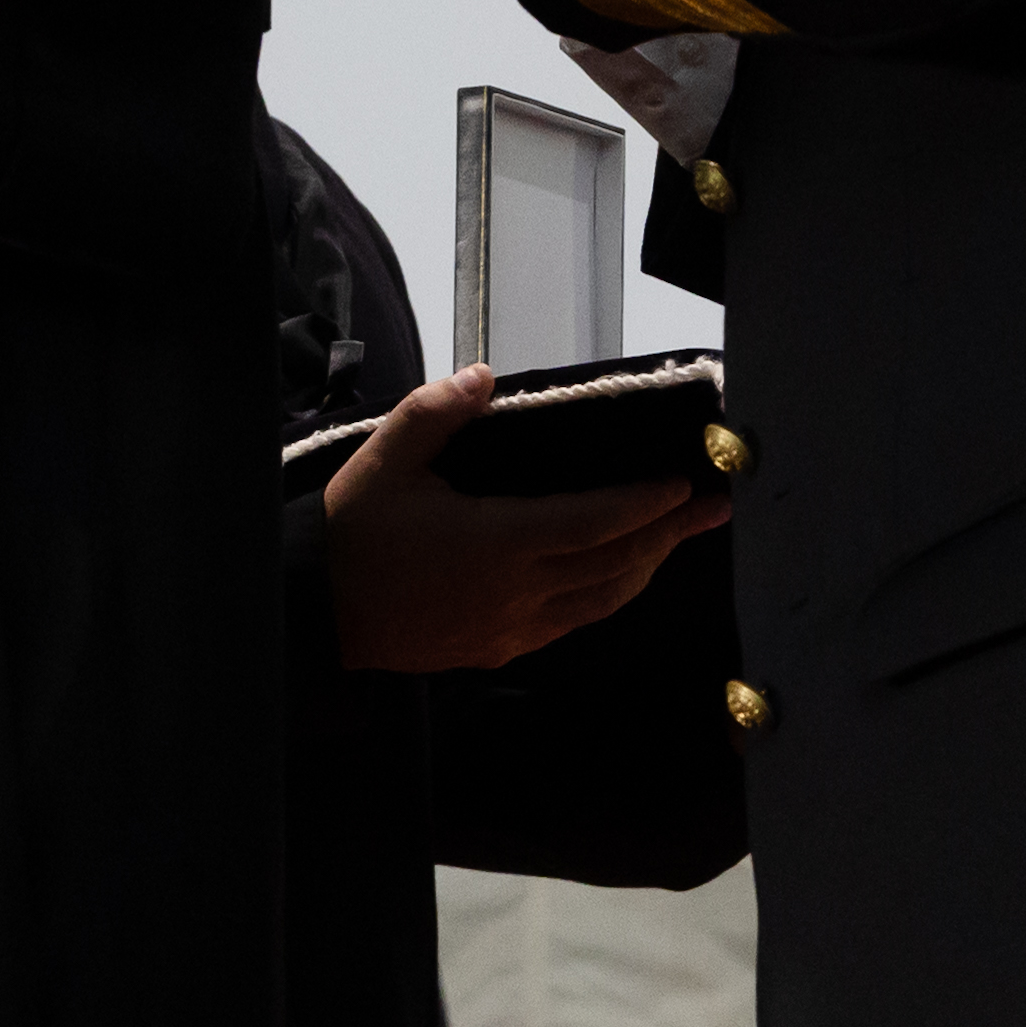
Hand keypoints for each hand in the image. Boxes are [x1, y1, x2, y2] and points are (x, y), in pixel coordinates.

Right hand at [324, 364, 723, 671]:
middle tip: (713, 507)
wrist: (312, 614)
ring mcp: (509, 628)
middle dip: (668, 533)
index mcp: (497, 542)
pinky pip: (570, 624)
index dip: (645, 506)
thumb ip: (436, 412)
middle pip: (613, 563)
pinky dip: (605, 595)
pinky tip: (615, 576)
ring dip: (643, 568)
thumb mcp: (385, 459)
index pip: (594, 523)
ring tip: (676, 537)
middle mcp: (516, 592)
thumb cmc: (352, 534)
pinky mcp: (495, 649)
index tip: (683, 484)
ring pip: (599, 601)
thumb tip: (484, 378)